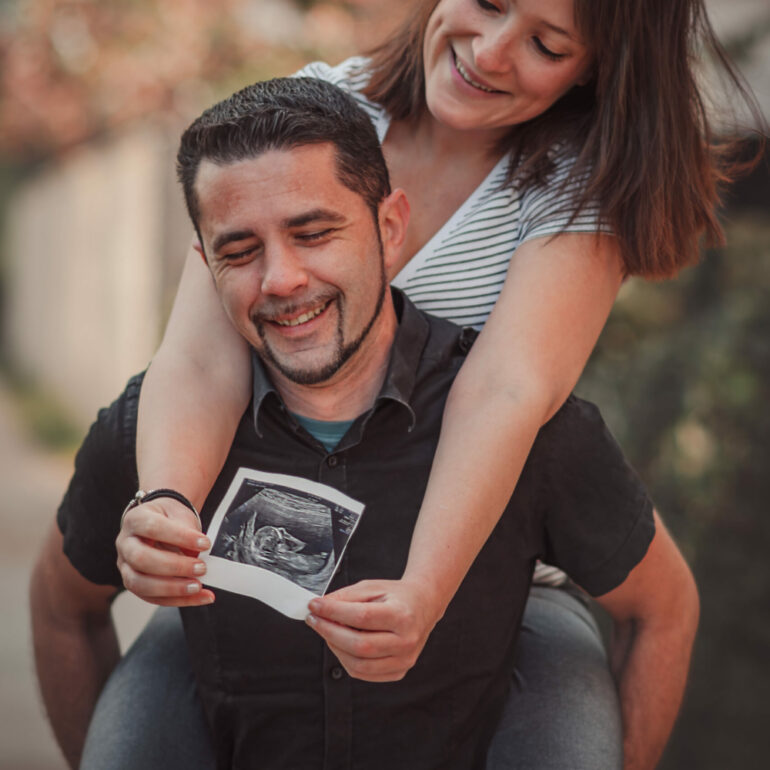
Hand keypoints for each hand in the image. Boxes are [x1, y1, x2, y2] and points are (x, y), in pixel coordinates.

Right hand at [116, 497, 214, 606]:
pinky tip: (200, 596)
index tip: (205, 543)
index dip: (180, 536)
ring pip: (140, 583)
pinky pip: (152, 598)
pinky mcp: (134, 584)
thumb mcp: (179, 515)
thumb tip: (198, 554)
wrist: (161, 521)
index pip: (153, 527)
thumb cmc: (170, 518)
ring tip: (198, 586)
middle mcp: (125, 544)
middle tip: (201, 568)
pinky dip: (179, 600)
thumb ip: (187, 531)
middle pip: (141, 559)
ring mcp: (125, 566)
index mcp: (135, 520)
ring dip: (173, 588)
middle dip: (174, 567)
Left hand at [305, 578, 442, 681]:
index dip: (333, 612)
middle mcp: (406, 641)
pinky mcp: (399, 671)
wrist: (423, 606)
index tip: (314, 606)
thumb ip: (345, 597)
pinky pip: (364, 674)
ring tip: (327, 631)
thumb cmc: (396, 595)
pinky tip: (341, 644)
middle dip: (329, 632)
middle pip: (359, 645)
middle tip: (314, 619)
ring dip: (335, 648)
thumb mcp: (372, 587)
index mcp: (402, 615)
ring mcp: (404, 660)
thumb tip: (319, 608)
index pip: (361, 617)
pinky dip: (346, 660)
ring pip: (358, 665)